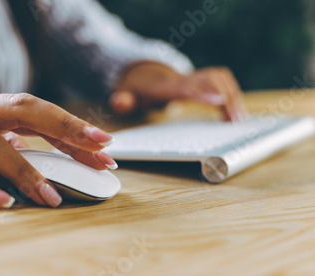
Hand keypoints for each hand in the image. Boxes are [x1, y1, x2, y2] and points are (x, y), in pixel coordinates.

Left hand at [109, 61, 247, 120]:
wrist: (144, 73)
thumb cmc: (137, 90)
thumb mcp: (125, 97)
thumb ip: (123, 101)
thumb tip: (118, 101)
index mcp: (164, 84)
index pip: (184, 86)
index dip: (200, 93)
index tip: (218, 101)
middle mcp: (183, 77)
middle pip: (209, 79)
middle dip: (225, 97)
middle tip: (235, 121)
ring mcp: (194, 76)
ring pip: (220, 78)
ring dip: (233, 96)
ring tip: (239, 120)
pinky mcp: (203, 79)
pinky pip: (223, 81)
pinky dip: (233, 94)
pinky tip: (236, 113)